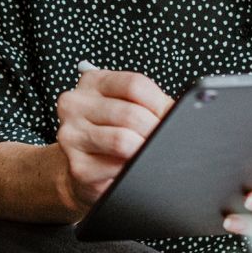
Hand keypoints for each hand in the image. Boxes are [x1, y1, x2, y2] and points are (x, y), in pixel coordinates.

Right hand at [52, 67, 172, 219]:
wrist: (81, 169)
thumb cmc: (110, 133)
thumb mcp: (123, 107)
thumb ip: (147, 103)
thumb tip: (179, 112)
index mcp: (92, 82)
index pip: (134, 84)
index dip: (160, 103)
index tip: (171, 117)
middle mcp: (75, 104)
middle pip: (131, 114)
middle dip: (156, 131)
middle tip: (165, 140)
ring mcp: (72, 135)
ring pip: (122, 140)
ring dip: (145, 151)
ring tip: (150, 154)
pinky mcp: (78, 167)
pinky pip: (117, 168)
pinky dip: (134, 170)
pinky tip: (133, 169)